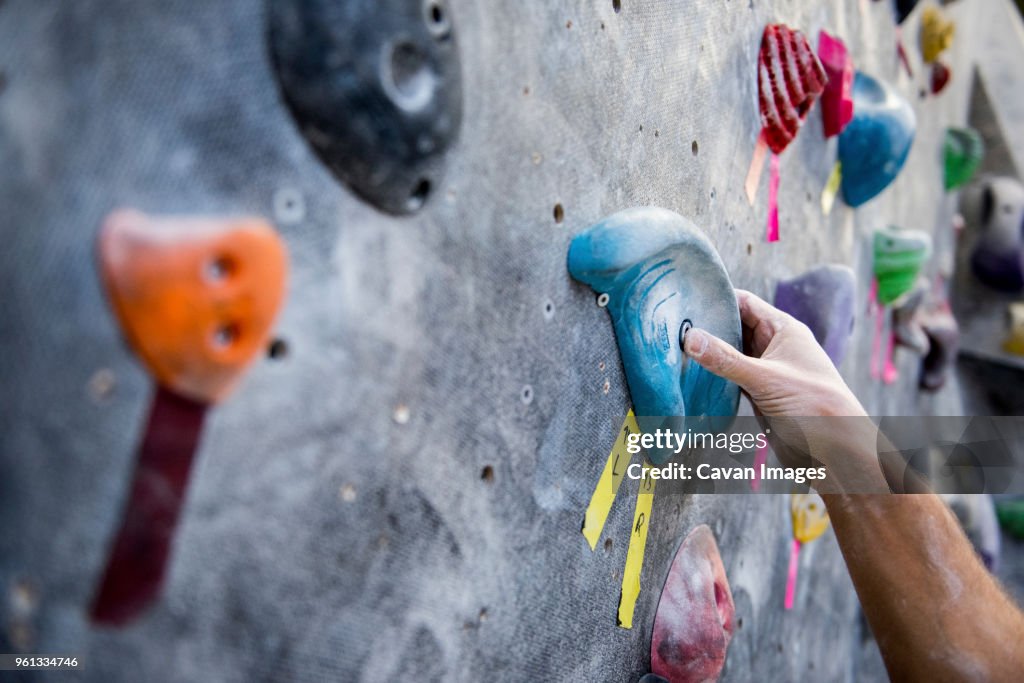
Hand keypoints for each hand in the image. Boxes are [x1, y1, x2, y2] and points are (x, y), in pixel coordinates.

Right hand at [683, 289, 865, 418]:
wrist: (834, 451)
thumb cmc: (813, 406)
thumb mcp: (765, 378)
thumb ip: (726, 359)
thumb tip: (690, 338)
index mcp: (783, 330)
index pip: (745, 303)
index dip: (718, 299)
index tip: (687, 299)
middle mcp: (774, 346)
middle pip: (735, 327)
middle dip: (708, 326)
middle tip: (673, 326)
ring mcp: (766, 370)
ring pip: (731, 353)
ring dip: (709, 353)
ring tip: (674, 347)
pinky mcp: (759, 392)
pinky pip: (731, 376)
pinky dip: (714, 375)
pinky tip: (691, 374)